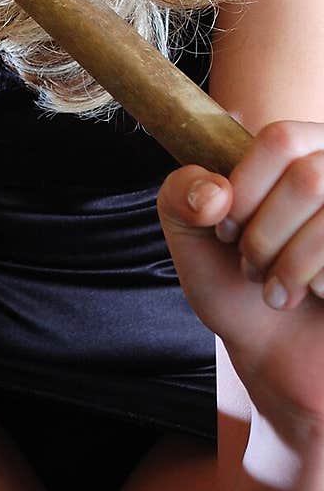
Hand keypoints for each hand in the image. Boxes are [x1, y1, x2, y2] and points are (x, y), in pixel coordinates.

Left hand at [157, 121, 323, 449]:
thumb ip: (181, 194)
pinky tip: (313, 295)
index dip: (246, 188)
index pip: (280, 138)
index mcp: (297, 150)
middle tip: (250, 266)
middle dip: (264, 235)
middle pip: (308, 179)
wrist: (277, 351)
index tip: (226, 228)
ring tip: (275, 288)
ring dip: (289, 265)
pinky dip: (317, 285)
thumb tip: (214, 192)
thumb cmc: (233, 283)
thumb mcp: (189, 233)